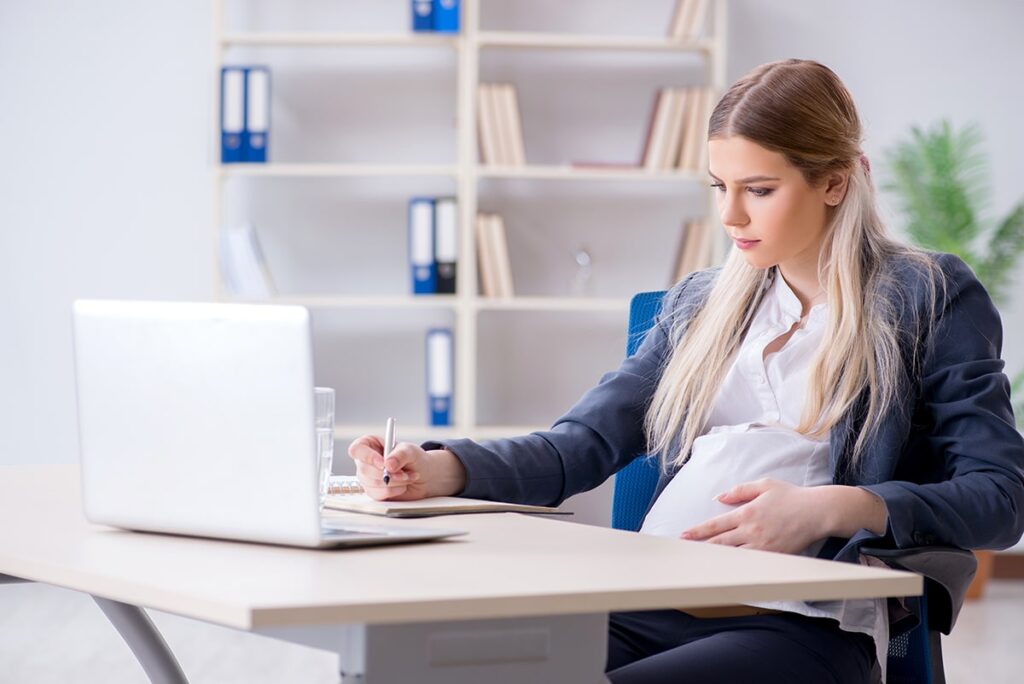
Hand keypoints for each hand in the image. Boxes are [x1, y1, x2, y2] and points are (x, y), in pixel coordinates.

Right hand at [347, 435, 466, 501]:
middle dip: (387, 473)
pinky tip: (403, 486)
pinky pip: (377, 494)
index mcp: (370, 444)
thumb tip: (388, 464)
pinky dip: (393, 491)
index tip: (383, 463)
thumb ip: (400, 455)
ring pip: (371, 483)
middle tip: (403, 473)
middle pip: (363, 469)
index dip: (367, 457)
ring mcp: (368, 478)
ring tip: (407, 477)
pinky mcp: (374, 491)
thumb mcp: (410, 451)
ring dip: (393, 482)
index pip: (356, 450)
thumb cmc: (415, 459)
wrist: (424, 476)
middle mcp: (366, 461)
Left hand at [679, 478, 826, 553]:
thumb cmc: (792, 496)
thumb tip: (719, 498)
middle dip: (700, 546)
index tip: (684, 535)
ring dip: (716, 559)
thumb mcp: (764, 485)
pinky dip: (737, 566)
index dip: (698, 531)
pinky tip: (727, 569)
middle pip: (720, 543)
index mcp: (747, 512)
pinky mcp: (774, 556)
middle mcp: (753, 531)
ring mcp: (764, 546)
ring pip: (734, 556)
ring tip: (700, 562)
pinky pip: (752, 563)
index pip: (716, 524)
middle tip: (684, 551)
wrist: (818, 512)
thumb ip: (739, 491)